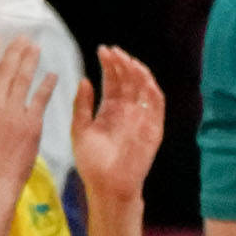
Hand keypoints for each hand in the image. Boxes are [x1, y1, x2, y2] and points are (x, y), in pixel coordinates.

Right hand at [0, 34, 50, 193]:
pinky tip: (52, 73)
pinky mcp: (31, 123)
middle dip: (13, 51)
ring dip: (30, 60)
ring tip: (35, 48)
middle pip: (3, 71)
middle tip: (22, 38)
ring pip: (22, 79)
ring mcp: (13, 114)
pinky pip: (41, 98)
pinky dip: (47, 84)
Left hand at [68, 43, 165, 205]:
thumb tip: (83, 79)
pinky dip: (151, 90)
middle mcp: (127, 111)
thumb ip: (82, 105)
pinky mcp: (153, 127)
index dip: (109, 66)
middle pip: (128, 81)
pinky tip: (142, 77)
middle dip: (121, 64)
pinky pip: (156, 104)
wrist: (106, 185)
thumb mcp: (80, 129)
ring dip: (137, 72)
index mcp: (110, 110)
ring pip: (144, 88)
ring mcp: (141, 117)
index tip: (102, 50)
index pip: (113, 82)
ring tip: (126, 59)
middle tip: (112, 50)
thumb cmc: (91, 162)